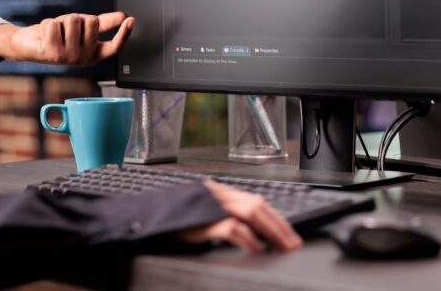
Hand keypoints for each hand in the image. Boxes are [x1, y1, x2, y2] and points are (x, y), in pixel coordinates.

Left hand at [0, 12, 133, 64]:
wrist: (29, 45)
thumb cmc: (58, 36)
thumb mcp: (83, 28)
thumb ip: (103, 23)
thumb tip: (123, 17)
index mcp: (94, 54)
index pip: (114, 47)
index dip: (123, 34)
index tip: (129, 19)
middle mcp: (83, 59)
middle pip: (92, 22)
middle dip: (79, 18)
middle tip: (68, 29)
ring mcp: (68, 57)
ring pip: (74, 20)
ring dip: (63, 20)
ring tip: (57, 32)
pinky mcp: (52, 53)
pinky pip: (55, 24)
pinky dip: (48, 23)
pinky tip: (45, 35)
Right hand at [177, 181, 303, 252]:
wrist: (147, 218)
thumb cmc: (173, 220)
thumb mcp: (202, 216)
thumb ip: (223, 218)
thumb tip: (252, 235)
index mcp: (219, 192)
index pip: (256, 201)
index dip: (276, 218)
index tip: (289, 234)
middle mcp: (217, 194)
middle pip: (257, 205)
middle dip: (279, 225)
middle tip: (293, 243)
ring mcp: (210, 205)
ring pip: (250, 211)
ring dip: (271, 230)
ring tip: (282, 246)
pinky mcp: (202, 221)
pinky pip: (231, 227)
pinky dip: (248, 237)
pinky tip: (257, 247)